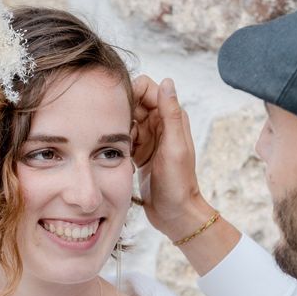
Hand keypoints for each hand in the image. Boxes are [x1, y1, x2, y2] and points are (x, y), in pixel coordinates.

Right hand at [132, 75, 213, 239]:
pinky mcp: (138, 150)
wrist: (174, 213)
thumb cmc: (178, 183)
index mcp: (171, 116)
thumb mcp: (174, 147)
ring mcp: (148, 137)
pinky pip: (122, 137)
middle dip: (122, 114)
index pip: (146, 88)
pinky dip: (118, 143)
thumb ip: (171, 114)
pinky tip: (123, 157)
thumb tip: (167, 82)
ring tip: (125, 149)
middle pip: (132, 102)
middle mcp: (160, 123)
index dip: (131, 93)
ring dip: (119, 130)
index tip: (122, 111)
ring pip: (125, 119)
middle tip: (122, 135)